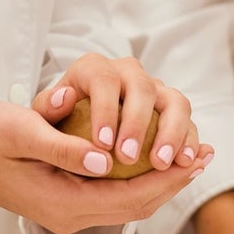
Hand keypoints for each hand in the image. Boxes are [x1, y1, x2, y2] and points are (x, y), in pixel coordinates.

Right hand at [0, 86, 208, 233]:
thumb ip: (63, 147)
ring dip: (160, 182)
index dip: (167, 178)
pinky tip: (151, 158)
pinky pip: (110, 196)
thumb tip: (106, 159)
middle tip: (207, 155)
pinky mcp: (61, 200)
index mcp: (61, 203)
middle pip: (135, 206)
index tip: (196, 157)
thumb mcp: (20, 132)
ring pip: (126, 203)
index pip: (130, 197)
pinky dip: (137, 180)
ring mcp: (64, 211)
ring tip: (190, 158)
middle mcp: (68, 215)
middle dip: (173, 182)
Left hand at [34, 55, 203, 178]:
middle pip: (143, 88)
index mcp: (95, 68)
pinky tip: (186, 165)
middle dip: (139, 124)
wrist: (78, 122)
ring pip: (175, 102)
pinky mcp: (173, 109)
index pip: (104, 81)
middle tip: (128, 158)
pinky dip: (190, 142)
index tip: (102, 144)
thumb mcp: (43, 116)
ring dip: (173, 134)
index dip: (106, 110)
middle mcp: (129, 73)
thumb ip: (48, 108)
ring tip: (162, 164)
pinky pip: (189, 122)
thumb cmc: (59, 122)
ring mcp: (156, 89)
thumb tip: (64, 97)